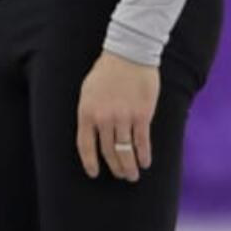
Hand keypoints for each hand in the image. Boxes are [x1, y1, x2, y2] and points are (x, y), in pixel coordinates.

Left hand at [76, 51, 158, 181]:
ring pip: (125, 151)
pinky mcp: (142, 115)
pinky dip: (144, 155)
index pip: (85, 146)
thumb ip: (89, 113)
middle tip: (121, 176)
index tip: (94, 173)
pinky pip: (142, 142)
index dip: (90, 162)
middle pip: (108, 152)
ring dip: (129, 166)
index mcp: (86, 113)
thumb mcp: (87, 92)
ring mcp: (123, 118)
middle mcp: (104, 119)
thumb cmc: (106, 72)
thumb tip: (93, 134)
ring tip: (132, 175)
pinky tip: (145, 162)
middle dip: (115, 167)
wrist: (128, 54)